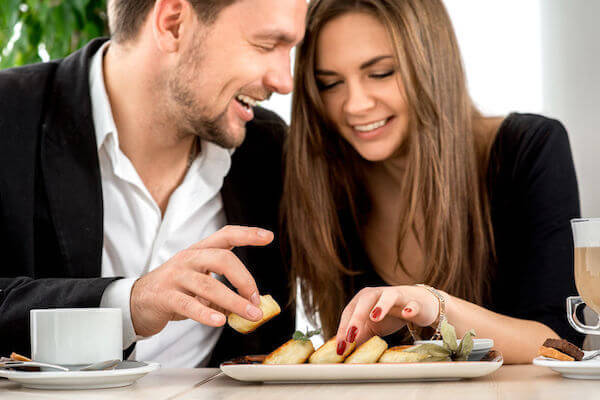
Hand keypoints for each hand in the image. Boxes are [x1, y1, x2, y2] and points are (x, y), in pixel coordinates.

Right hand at [130, 225, 273, 336]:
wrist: (138, 301)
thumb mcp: (201, 284)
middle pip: (222, 259)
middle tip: (256, 299)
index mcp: (199, 251)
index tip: (268, 236)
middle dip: (244, 279)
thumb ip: (225, 290)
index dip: (247, 234)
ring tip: (250, 314)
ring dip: (234, 302)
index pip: (225, 235)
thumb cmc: (176, 290)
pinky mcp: (165, 296)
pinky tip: (220, 322)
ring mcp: (175, 276)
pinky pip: (189, 304)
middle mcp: (188, 259)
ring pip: (209, 285)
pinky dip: (206, 314)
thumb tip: (252, 304)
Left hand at [335, 286, 445, 354]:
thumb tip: (343, 352)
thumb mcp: (371, 326)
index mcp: (363, 298)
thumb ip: (358, 336)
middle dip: (356, 318)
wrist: (418, 304)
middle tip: (350, 336)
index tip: (340, 347)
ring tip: (374, 317)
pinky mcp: (413, 302)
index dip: (343, 329)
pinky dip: (410, 308)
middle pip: (364, 301)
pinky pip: (412, 304)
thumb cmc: (390, 315)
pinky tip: (406, 314)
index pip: (349, 312)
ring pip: (387, 297)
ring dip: (381, 306)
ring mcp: (396, 296)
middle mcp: (377, 293)